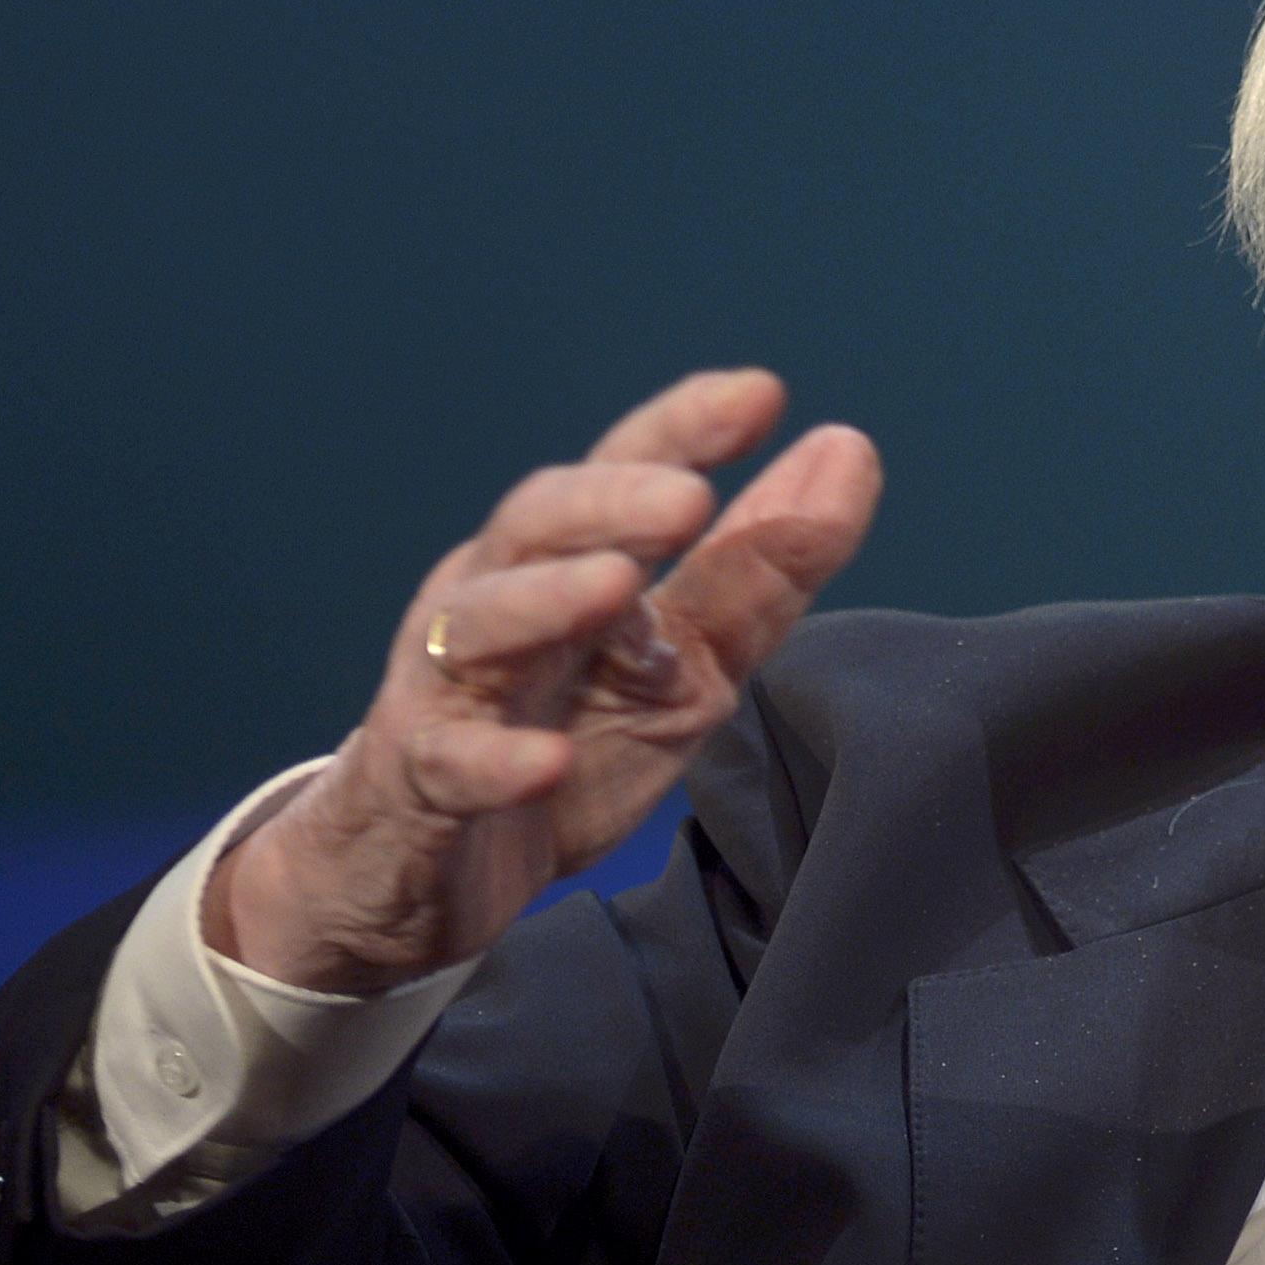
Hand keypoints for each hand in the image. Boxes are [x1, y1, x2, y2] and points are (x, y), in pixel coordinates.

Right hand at [205, 370, 881, 992]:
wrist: (426, 871)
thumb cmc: (562, 740)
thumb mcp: (684, 664)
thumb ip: (761, 571)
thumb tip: (848, 450)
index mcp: (564, 559)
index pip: (622, 474)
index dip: (683, 430)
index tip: (763, 393)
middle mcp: (496, 598)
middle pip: (538, 525)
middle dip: (610, 502)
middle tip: (689, 494)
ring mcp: (449, 686)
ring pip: (480, 624)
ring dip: (549, 599)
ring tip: (617, 585)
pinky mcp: (417, 779)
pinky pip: (450, 762)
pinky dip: (496, 761)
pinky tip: (543, 762)